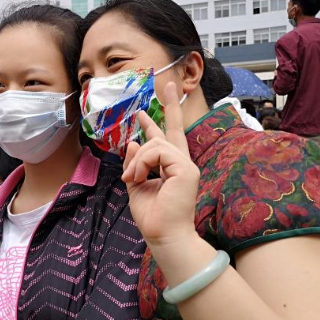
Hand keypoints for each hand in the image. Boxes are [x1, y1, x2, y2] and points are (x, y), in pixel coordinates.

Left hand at [122, 82, 200, 249]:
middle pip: (174, 129)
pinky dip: (142, 164)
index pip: (168, 138)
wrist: (163, 236)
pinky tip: (139, 178)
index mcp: (171, 167)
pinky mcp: (185, 169)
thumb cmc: (152, 217)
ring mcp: (186, 165)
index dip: (160, 120)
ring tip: (133, 178)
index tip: (151, 105)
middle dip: (169, 105)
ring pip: (154, 143)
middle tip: (167, 83)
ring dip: (137, 161)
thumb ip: (135, 163)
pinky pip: (157, 152)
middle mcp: (182, 163)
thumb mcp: (136, 185)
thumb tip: (133, 140)